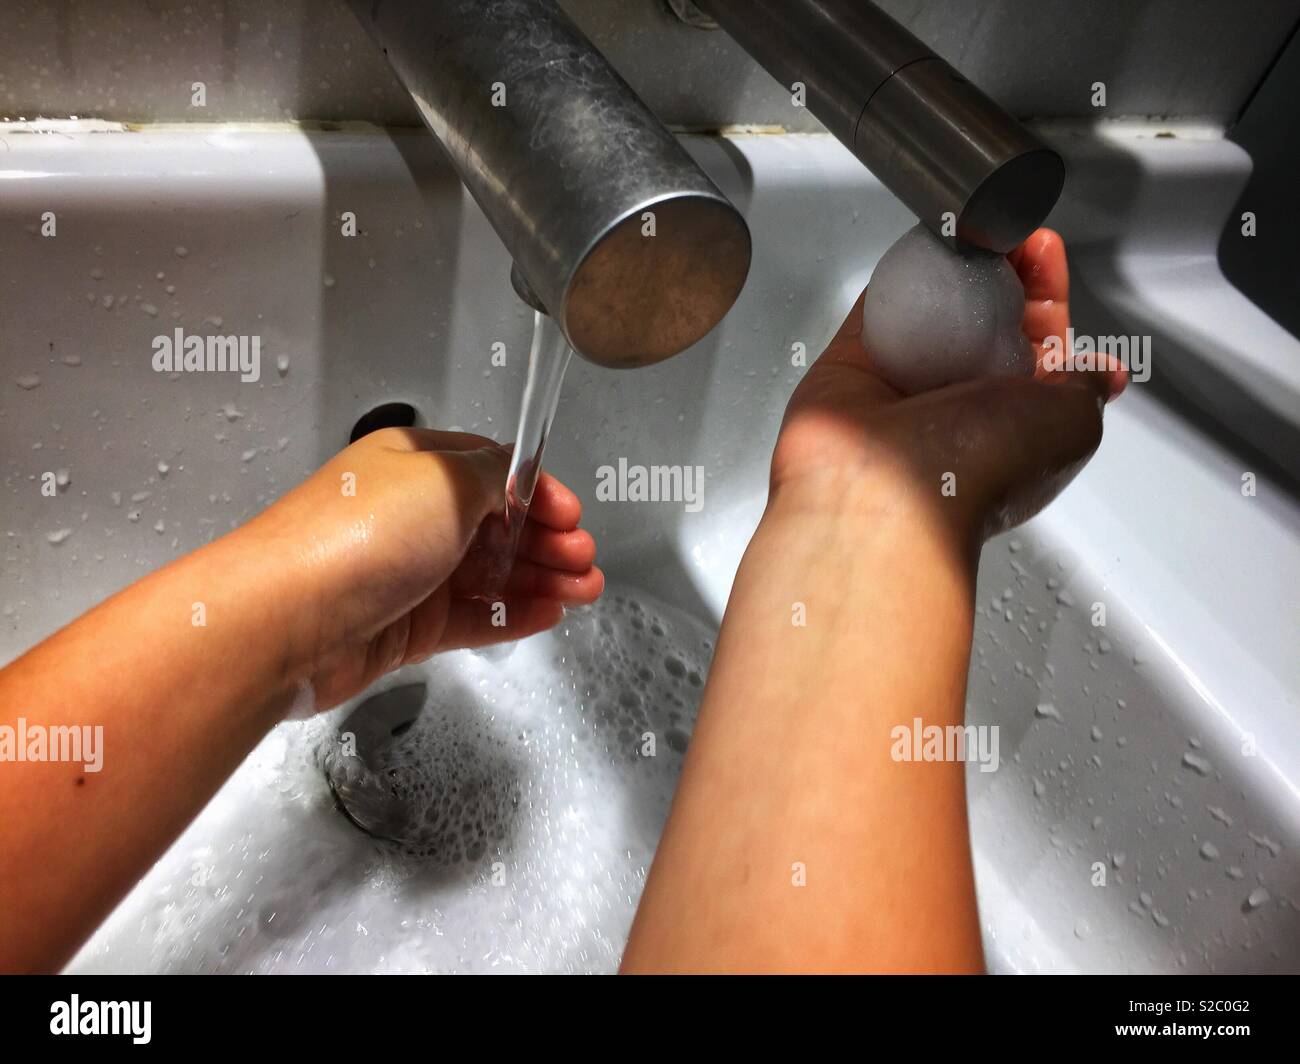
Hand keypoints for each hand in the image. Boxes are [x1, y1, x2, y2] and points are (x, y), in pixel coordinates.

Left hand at [244, 427, 602, 708]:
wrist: (286, 619)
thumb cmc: (361, 535)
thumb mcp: (444, 481)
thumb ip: (493, 476)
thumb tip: (512, 478)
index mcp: (413, 464)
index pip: (490, 471)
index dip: (537, 491)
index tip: (571, 515)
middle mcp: (409, 515)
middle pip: (495, 525)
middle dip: (547, 540)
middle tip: (585, 559)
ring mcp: (407, 573)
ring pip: (488, 574)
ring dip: (539, 579)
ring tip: (584, 591)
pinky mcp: (405, 627)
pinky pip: (470, 617)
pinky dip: (510, 615)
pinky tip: (547, 614)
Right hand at [770, 229, 1126, 554]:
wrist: (882, 495)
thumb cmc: (980, 468)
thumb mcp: (1073, 424)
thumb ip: (1086, 386)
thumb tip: (1101, 370)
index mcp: (1016, 423)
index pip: (1040, 343)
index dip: (1048, 293)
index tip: (1044, 251)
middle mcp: (961, 404)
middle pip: (988, 319)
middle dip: (1004, 271)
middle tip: (1008, 232)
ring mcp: (905, 383)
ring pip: (935, 309)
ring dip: (954, 265)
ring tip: (969, 227)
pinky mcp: (853, 364)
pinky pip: (879, 305)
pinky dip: (899, 272)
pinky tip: (922, 240)